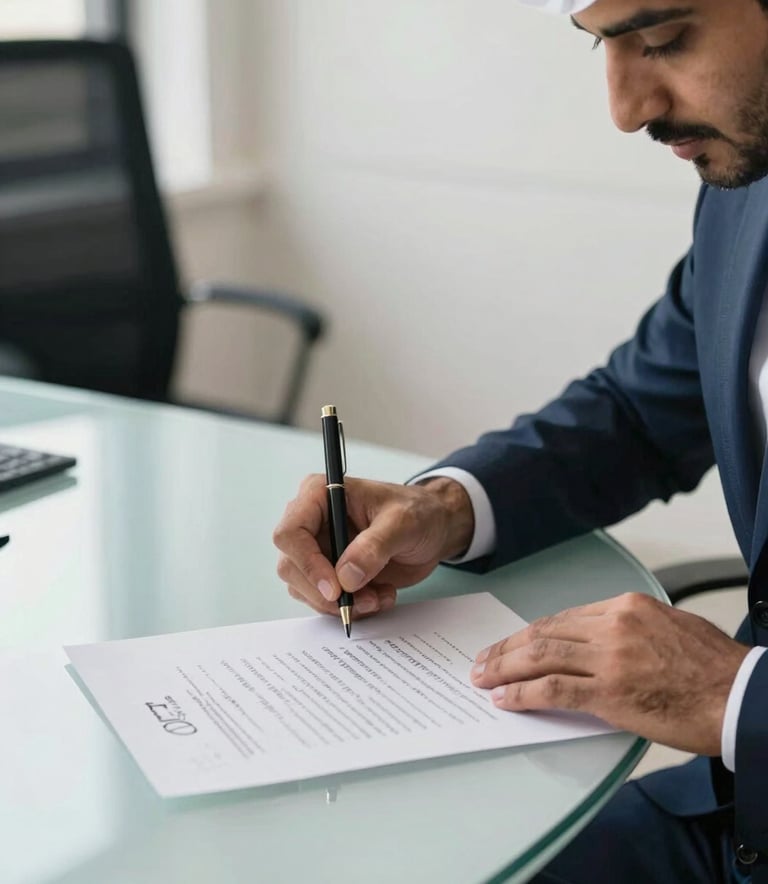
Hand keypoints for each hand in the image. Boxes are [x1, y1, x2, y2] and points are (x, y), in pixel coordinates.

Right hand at [273, 475, 473, 619]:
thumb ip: (374, 546)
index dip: (307, 563)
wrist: (433, 529)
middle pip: (291, 567)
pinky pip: (324, 601)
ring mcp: (318, 550)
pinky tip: (378, 596)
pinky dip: (351, 607)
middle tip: (363, 599)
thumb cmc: (417, 512)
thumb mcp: (403, 522)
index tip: (336, 588)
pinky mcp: (329, 573)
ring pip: (304, 589)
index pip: (290, 532)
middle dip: (326, 592)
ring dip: (341, 603)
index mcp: (319, 495)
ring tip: (378, 596)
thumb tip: (346, 577)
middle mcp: (311, 522)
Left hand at [470, 592, 750, 754]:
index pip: (563, 618)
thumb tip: (599, 639)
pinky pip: (553, 690)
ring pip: (541, 657)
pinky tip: (505, 699)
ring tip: (483, 677)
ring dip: (505, 668)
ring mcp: (610, 659)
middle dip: (508, 648)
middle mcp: (613, 626)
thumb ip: (630, 627)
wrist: (742, 696)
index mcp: (626, 606)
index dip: (531, 633)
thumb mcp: (670, 625)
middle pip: (544, 633)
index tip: (513, 643)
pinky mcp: (611, 694)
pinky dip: (523, 694)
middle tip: (483, 659)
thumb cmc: (713, 666)